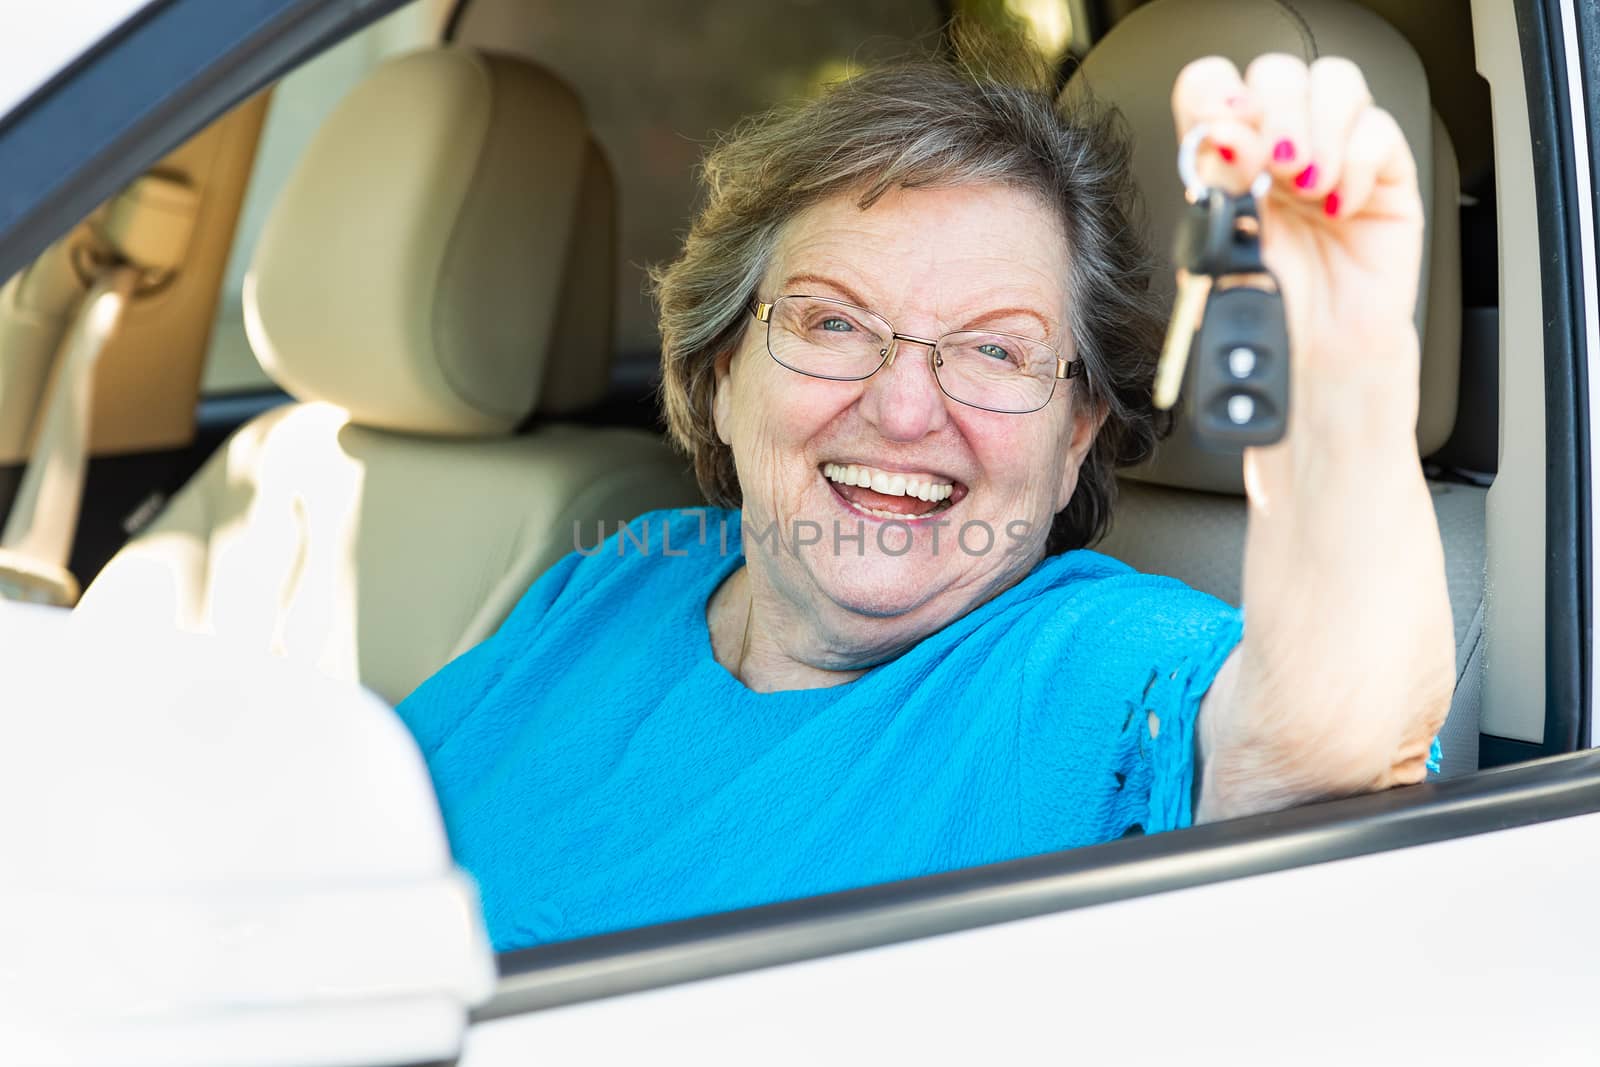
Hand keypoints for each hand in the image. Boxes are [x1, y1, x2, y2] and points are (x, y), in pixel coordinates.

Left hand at [1171, 55, 1423, 413]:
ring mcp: (1335, 161)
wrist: (1311, 368)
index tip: (1220, 130)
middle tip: (1267, 165)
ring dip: (1315, 126)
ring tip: (1305, 185)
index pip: (1215, 87)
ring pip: (1334, 83)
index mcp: (1229, 163)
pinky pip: (1380, 131)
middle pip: (1277, 72)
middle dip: (1270, 109)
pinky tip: (1339, 204)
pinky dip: (1358, 159)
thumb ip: (1215, 188)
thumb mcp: (1217, 253)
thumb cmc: (1262, 320)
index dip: (1216, 93)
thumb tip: (1219, 134)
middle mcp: (1280, 153)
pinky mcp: (1386, 183)